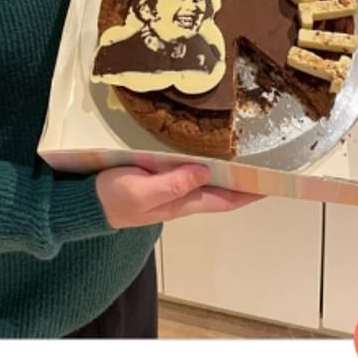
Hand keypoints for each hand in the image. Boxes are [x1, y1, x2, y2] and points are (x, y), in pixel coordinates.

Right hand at [96, 163, 261, 227]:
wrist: (85, 204)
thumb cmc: (112, 198)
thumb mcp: (142, 191)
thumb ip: (173, 184)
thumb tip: (206, 172)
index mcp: (181, 203)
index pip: (225, 200)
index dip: (249, 194)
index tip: (272, 185)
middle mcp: (181, 198)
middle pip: (221, 191)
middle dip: (245, 183)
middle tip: (267, 167)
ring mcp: (170, 189)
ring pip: (208, 181)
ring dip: (228, 173)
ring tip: (247, 159)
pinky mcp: (158, 178)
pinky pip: (190, 172)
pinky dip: (206, 165)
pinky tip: (209, 154)